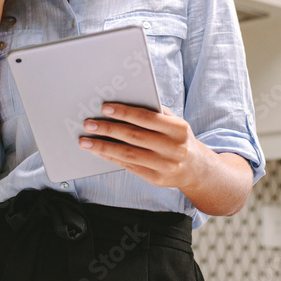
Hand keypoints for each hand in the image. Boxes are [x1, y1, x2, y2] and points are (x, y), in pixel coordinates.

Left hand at [78, 104, 199, 188]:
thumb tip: (123, 102)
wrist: (196, 169)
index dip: (124, 112)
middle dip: (108, 129)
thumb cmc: (178, 139)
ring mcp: (165, 166)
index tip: (105, 108)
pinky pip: (128, 166)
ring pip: (128, 154)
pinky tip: (98, 151)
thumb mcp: (174, 123)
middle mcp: (173, 148)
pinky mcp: (156, 179)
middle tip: (88, 124)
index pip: (147, 118)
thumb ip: (155, 113)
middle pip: (134, 136)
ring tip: (85, 141)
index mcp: (178, 129)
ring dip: (103, 146)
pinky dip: (110, 157)